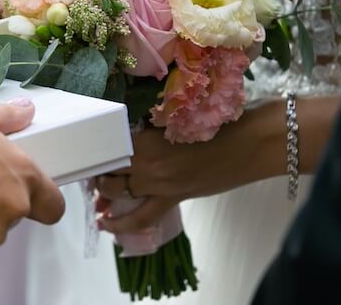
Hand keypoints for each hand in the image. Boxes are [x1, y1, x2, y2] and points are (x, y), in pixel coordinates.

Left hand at [95, 107, 282, 229]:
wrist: (253, 141)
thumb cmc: (220, 119)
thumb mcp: (179, 115)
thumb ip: (152, 123)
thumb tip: (131, 126)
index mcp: (147, 137)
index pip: (108, 144)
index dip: (94, 146)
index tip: (88, 143)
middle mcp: (148, 163)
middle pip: (108, 168)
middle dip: (96, 167)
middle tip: (92, 163)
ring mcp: (160, 184)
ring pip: (118, 192)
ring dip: (103, 191)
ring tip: (96, 189)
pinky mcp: (174, 198)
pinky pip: (141, 218)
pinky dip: (120, 224)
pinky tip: (104, 225)